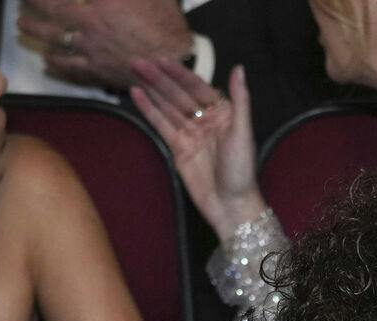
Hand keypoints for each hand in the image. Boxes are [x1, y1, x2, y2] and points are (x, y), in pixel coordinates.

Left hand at [20, 0, 190, 92]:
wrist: (174, 63)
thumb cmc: (163, 23)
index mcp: (98, 7)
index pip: (59, 0)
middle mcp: (89, 30)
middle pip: (51, 20)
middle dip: (32, 12)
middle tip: (20, 8)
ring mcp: (92, 53)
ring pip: (55, 44)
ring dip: (37, 35)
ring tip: (24, 29)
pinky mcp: (99, 72)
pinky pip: (71, 70)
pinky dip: (56, 64)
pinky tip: (48, 61)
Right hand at [130, 59, 265, 241]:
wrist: (231, 205)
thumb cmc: (242, 171)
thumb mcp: (243, 133)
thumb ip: (240, 100)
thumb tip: (238, 69)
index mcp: (223, 113)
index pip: (197, 87)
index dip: (179, 73)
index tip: (161, 59)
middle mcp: (205, 120)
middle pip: (178, 94)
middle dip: (159, 78)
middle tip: (138, 62)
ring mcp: (190, 133)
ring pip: (168, 106)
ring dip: (151, 89)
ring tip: (133, 71)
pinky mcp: (178, 148)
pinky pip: (161, 124)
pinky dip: (149, 110)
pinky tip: (137, 94)